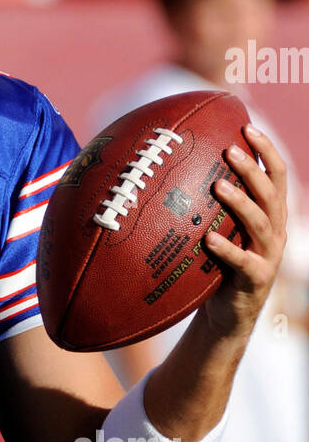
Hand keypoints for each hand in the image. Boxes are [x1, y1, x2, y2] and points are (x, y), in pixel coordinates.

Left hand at [201, 123, 287, 339]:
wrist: (226, 316)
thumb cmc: (215, 266)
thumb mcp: (214, 229)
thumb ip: (204, 204)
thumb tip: (166, 169)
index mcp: (269, 214)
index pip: (275, 175)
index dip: (265, 150)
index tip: (247, 125)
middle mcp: (274, 232)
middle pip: (272, 192)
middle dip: (253, 168)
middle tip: (230, 151)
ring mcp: (268, 256)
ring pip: (261, 223)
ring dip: (241, 202)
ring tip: (219, 187)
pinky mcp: (256, 281)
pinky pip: (244, 263)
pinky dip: (227, 249)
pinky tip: (208, 238)